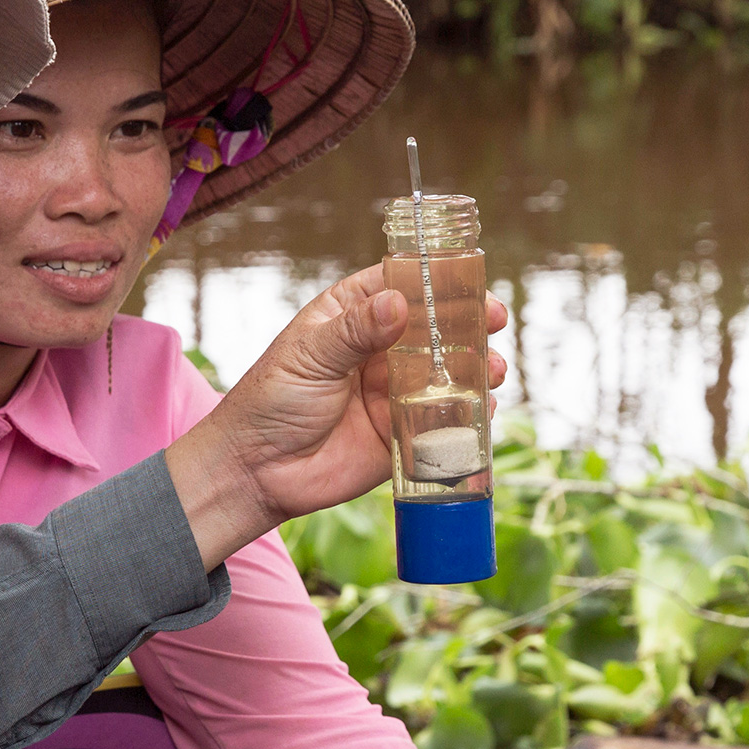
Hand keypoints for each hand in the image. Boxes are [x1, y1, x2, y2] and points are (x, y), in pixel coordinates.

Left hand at [163, 264, 510, 569]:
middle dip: (468, 322)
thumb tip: (397, 303)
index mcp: (350, 317)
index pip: (399, 284)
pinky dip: (469, 413)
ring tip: (492, 368)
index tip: (467, 277)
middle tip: (493, 320)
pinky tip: (484, 408)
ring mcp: (393, 392)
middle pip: (434, 327)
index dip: (435, 279)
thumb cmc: (270, 402)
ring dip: (476, 367)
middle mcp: (378, 351)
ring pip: (446, 372)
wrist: (255, 471)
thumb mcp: (309, 357)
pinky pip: (444, 420)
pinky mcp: (402, 434)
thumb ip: (355, 331)